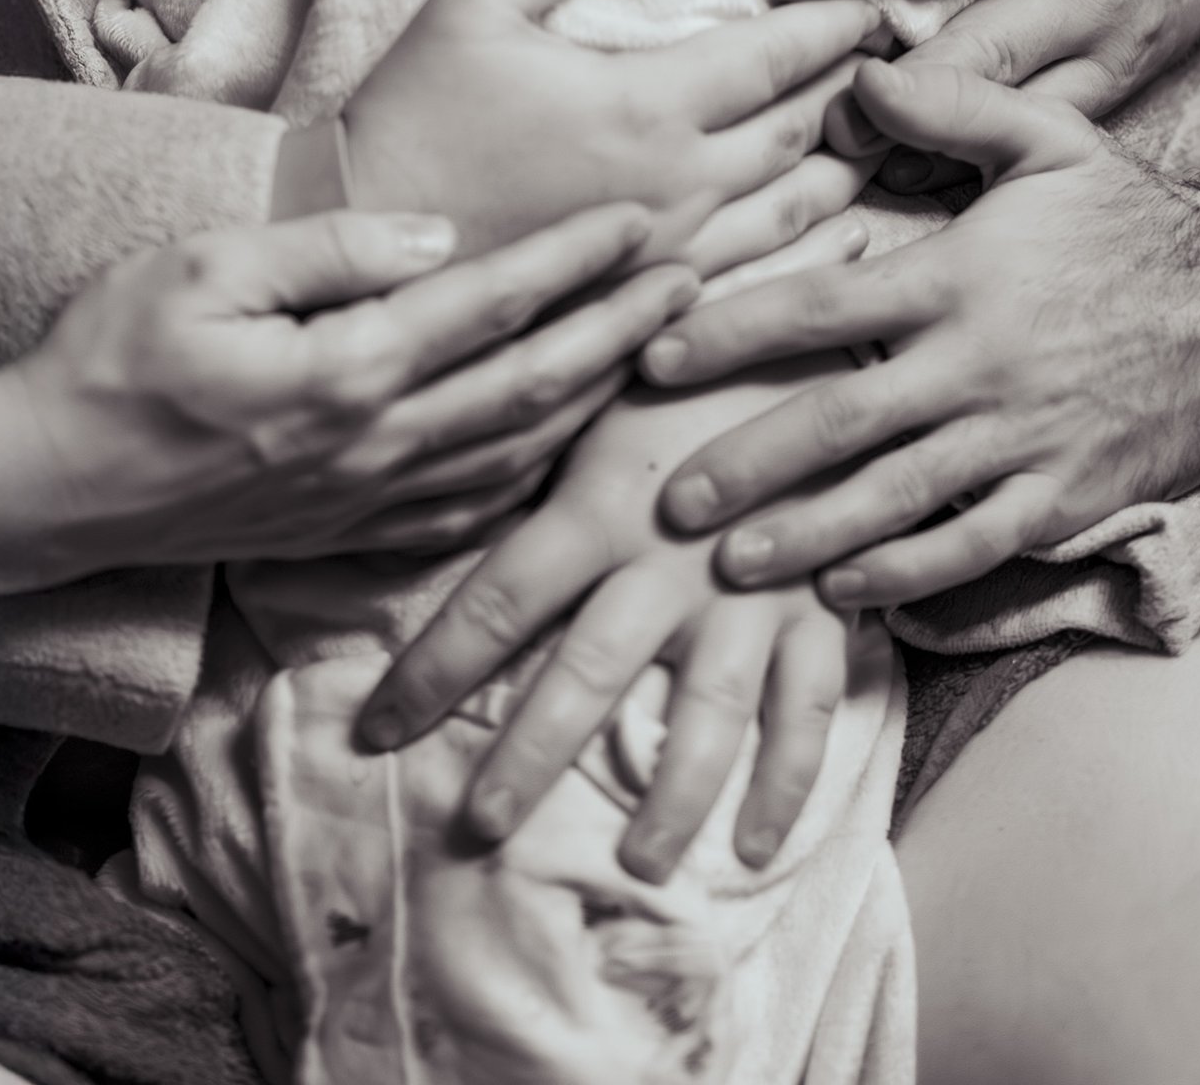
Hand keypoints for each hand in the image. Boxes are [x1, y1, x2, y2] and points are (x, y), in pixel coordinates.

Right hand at [0, 204, 694, 591]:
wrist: (45, 486)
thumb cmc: (110, 359)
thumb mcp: (201, 269)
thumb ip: (329, 249)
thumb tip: (436, 234)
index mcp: (344, 369)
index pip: (492, 303)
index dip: (577, 259)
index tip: (644, 218)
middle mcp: (377, 444)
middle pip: (536, 384)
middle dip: (626, 330)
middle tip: (698, 280)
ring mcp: (370, 500)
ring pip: (521, 450)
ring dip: (599, 398)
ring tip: (660, 348)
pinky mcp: (352, 533)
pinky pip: (474, 510)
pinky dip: (538, 474)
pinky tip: (570, 443)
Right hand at [336, 0, 876, 258]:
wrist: (363, 257)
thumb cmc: (409, 122)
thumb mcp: (467, 7)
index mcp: (643, 106)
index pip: (778, 55)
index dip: (839, 21)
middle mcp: (678, 185)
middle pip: (805, 127)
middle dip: (862, 86)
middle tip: (904, 56)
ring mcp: (672, 253)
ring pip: (798, 206)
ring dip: (851, 163)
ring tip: (887, 130)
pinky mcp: (652, 301)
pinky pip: (762, 269)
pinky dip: (818, 240)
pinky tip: (845, 228)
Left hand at [356, 369, 859, 882]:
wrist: (826, 333)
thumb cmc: (689, 364)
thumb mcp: (596, 401)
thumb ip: (536, 470)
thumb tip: (434, 503)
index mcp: (597, 507)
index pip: (495, 602)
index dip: (430, 672)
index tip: (374, 733)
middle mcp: (668, 563)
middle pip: (585, 675)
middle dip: (528, 758)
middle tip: (479, 830)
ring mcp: (753, 592)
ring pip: (704, 711)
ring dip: (669, 796)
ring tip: (637, 866)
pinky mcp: (822, 607)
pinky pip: (809, 707)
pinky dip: (788, 780)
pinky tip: (757, 843)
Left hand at [638, 61, 1199, 605]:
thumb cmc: (1139, 221)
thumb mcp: (1054, 139)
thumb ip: (952, 106)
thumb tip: (858, 71)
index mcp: (958, 276)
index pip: (820, 306)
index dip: (731, 332)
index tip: (656, 354)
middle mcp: (977, 364)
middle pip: (838, 421)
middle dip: (745, 464)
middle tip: (667, 502)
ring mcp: (1021, 438)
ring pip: (893, 498)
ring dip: (805, 534)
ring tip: (732, 565)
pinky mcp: (1063, 495)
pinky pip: (972, 545)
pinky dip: (906, 573)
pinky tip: (845, 589)